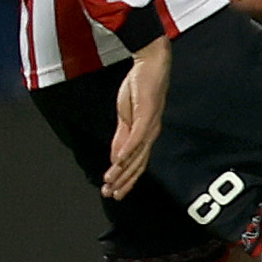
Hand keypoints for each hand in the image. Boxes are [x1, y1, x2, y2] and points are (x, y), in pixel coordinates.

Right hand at [103, 38, 170, 199]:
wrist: (150, 65)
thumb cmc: (140, 89)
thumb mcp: (126, 117)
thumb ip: (121, 138)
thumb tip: (115, 158)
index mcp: (146, 135)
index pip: (137, 164)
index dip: (126, 180)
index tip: (114, 192)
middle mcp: (151, 134)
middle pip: (138, 165)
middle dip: (124, 182)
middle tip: (111, 195)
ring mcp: (150, 126)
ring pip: (136, 155)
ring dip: (122, 171)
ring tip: (110, 183)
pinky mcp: (146, 115)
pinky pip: (136, 138)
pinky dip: (127, 151)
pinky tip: (118, 162)